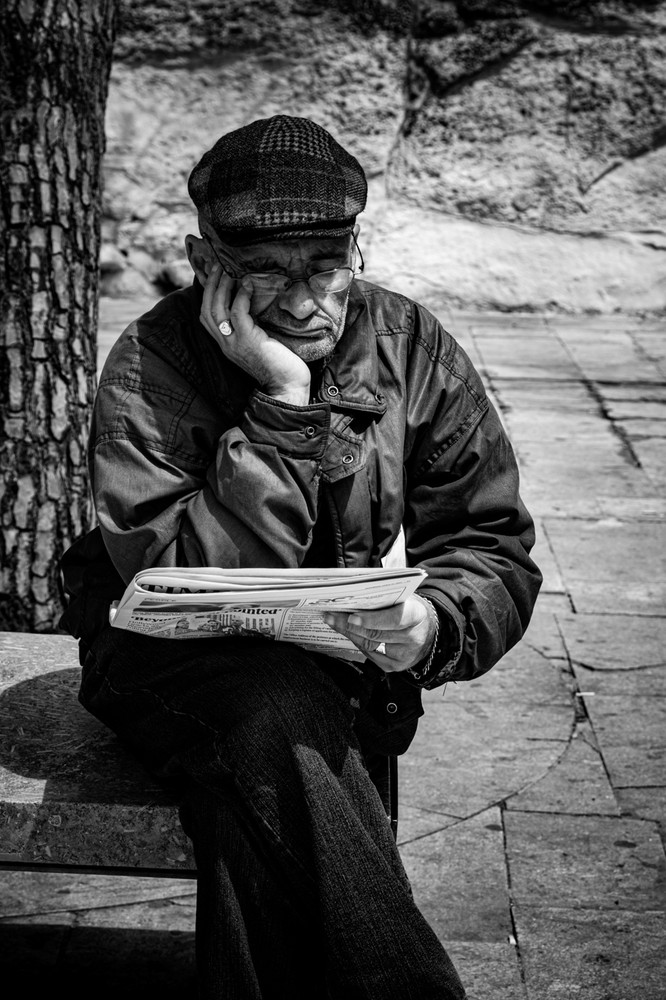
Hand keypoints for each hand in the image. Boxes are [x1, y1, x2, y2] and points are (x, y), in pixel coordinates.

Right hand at [199, 264, 309, 404]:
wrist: (287, 387)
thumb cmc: (279, 365)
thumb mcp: (259, 342)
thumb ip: (251, 326)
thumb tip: (254, 302)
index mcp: (226, 343)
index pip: (206, 316)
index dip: (207, 293)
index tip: (213, 274)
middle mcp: (225, 343)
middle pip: (206, 309)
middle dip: (210, 284)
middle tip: (218, 265)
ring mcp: (234, 343)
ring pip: (217, 309)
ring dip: (221, 286)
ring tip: (228, 270)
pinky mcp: (248, 341)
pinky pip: (237, 313)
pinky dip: (240, 297)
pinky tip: (248, 284)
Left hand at [323, 596, 436, 672]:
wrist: (426, 630)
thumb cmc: (409, 608)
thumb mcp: (403, 598)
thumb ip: (384, 597)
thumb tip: (353, 594)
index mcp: (417, 615)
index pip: (395, 619)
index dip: (373, 619)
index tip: (352, 616)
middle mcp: (413, 638)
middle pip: (376, 634)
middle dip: (349, 624)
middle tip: (331, 615)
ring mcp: (404, 656)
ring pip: (369, 645)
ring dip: (348, 632)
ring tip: (332, 620)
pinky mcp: (395, 666)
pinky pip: (369, 654)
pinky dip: (356, 641)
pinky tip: (345, 632)